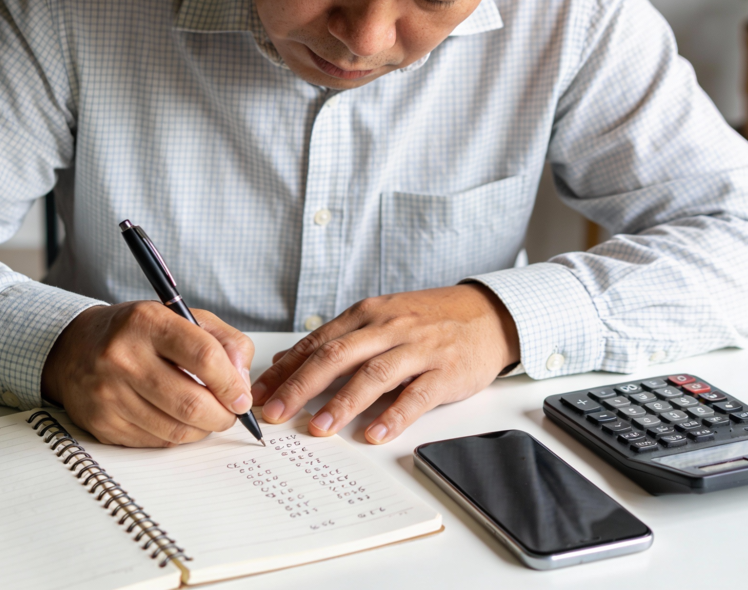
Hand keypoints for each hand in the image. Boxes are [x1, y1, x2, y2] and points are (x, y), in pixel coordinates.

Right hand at [41, 302, 254, 446]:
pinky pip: (155, 442)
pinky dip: (176, 437)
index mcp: (147, 322)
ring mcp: (109, 394)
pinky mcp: (103, 424)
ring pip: (176, 430)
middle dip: (223, 415)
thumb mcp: (180, 317)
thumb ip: (223, 341)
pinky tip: (177, 422)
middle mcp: (123, 357)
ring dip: (202, 430)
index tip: (242, 396)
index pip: (204, 357)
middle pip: (191, 402)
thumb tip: (242, 382)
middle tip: (230, 414)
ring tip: (207, 418)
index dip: (232, 383)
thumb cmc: (136, 333)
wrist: (74, 349)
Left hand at [250, 284, 518, 443]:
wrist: (487, 314)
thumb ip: (336, 340)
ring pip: (374, 374)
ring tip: (318, 428)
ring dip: (342, 402)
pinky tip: (375, 434)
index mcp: (367, 314)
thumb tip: (287, 363)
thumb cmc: (428, 320)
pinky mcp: (446, 371)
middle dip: (302, 386)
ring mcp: (418, 348)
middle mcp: (389, 327)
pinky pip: (417, 395)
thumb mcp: (379, 319)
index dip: (286, 369)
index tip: (260, 392)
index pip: (317, 342)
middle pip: (337, 356)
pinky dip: (395, 416)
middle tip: (276, 412)